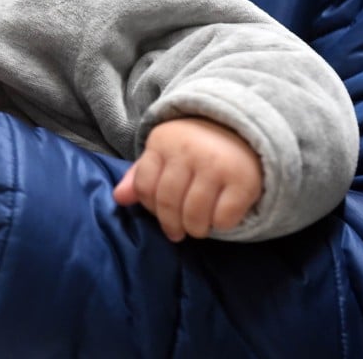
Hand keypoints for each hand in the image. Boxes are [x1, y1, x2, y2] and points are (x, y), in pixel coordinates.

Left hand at [113, 117, 262, 241]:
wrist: (242, 130)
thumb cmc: (194, 147)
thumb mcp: (163, 153)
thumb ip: (140, 176)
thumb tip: (118, 198)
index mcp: (163, 141)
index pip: (144, 185)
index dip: (149, 206)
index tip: (158, 212)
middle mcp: (188, 151)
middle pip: (167, 202)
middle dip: (170, 224)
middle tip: (176, 232)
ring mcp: (216, 165)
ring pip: (194, 214)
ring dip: (194, 229)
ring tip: (196, 229)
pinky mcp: (243, 180)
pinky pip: (224, 217)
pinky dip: (221, 225)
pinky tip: (220, 217)